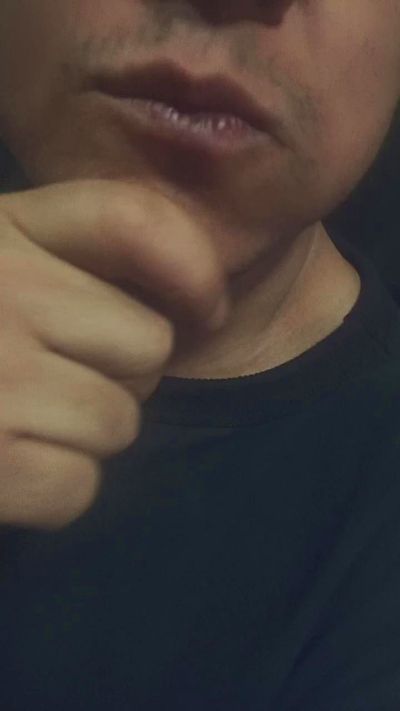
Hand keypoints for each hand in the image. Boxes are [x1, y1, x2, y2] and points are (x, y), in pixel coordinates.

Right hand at [0, 179, 228, 529]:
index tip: (204, 310)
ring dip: (82, 434)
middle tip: (53, 376)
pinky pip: (79, 486)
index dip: (193, 269)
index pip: (135, 221)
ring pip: (119, 422)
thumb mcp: (4, 261)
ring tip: (20, 419)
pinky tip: (8, 464)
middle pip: (147, 345)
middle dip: (115, 372)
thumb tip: (201, 301)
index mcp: (0, 233)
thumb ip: (81, 248)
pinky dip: (53, 489)